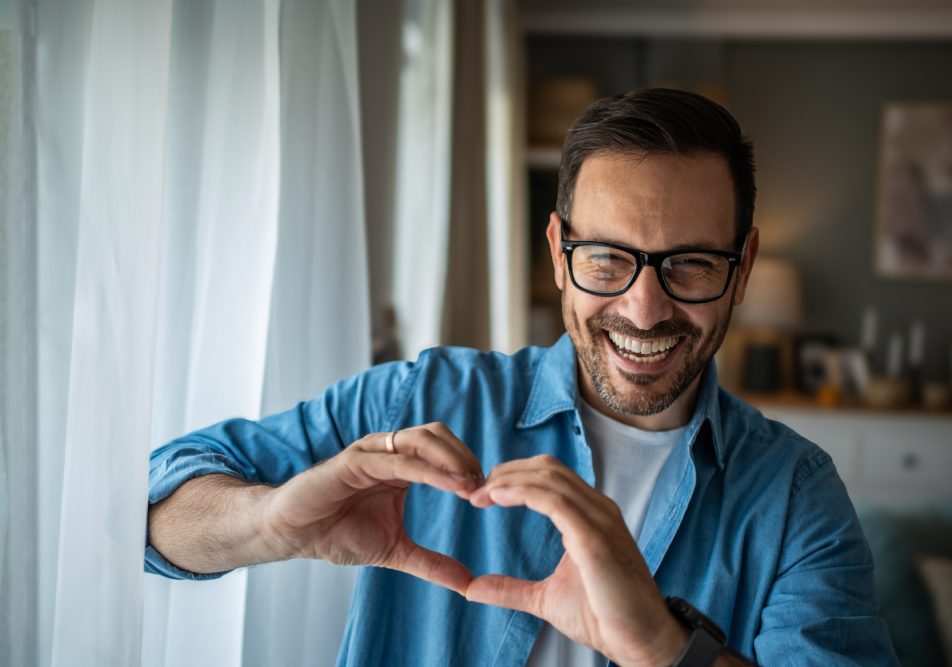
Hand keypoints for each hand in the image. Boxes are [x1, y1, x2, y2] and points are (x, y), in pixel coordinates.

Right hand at [261, 422, 483, 594]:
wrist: (293, 535)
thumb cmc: (336, 533)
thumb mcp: (393, 550)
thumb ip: (429, 563)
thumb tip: (466, 583)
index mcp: (400, 465)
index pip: (444, 450)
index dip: (468, 466)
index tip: (490, 493)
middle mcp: (388, 451)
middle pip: (437, 436)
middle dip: (465, 457)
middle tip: (486, 487)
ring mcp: (371, 452)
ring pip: (421, 440)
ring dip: (451, 459)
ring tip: (472, 484)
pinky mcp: (353, 461)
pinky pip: (397, 460)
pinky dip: (427, 470)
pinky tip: (449, 485)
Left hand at [465, 455, 687, 666]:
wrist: (642, 641)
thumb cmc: (603, 617)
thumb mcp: (546, 599)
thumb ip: (510, 589)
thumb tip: (471, 589)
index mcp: (591, 515)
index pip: (549, 475)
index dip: (512, 477)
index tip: (481, 495)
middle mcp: (597, 509)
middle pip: (546, 467)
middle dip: (506, 472)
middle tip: (475, 492)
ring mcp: (599, 520)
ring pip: (549, 477)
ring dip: (509, 480)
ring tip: (481, 494)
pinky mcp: (595, 538)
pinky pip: (556, 501)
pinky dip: (524, 493)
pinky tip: (499, 497)